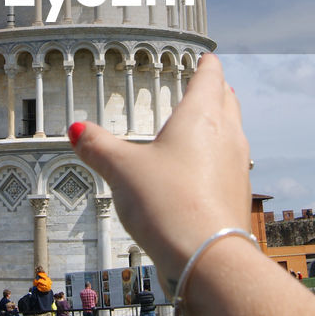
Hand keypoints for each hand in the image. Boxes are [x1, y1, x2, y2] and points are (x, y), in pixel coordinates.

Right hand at [69, 53, 251, 288]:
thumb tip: (76, 130)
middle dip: (217, 90)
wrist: (207, 258)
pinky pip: (232, 164)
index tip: (206, 58)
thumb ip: (98, 147)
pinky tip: (205, 171)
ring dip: (222, 123)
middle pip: (227, 101)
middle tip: (208, 85)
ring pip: (234, 132)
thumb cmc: (167, 204)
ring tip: (207, 124)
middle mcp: (227, 135)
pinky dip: (220, 157)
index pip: (210, 77)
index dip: (207, 65)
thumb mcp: (122, 170)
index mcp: (201, 116)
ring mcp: (237, 165)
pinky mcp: (238, 194)